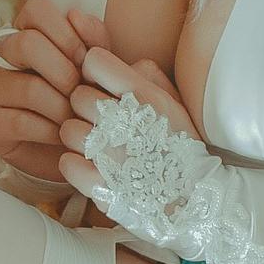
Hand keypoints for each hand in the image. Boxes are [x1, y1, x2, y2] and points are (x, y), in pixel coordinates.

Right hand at [0, 0, 95, 184]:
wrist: (70, 151)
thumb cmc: (83, 102)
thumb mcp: (97, 71)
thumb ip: (96, 43)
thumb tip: (78, 16)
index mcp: (30, 33)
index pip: (36, 9)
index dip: (66, 32)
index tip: (86, 59)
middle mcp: (4, 55)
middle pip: (27, 43)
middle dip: (64, 71)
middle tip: (81, 91)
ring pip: (30, 88)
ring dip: (64, 108)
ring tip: (78, 119)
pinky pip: (23, 122)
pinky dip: (52, 132)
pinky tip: (64, 137)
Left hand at [57, 28, 202, 201]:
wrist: (197, 202)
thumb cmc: (183, 148)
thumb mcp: (176, 104)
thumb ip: (148, 76)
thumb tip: (124, 63)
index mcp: (145, 97)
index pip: (94, 61)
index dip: (95, 72)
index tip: (103, 86)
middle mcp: (125, 122)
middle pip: (77, 96)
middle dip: (87, 107)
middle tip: (104, 123)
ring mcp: (111, 156)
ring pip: (67, 130)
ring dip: (79, 138)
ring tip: (99, 148)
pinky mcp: (100, 186)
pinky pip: (66, 163)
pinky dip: (76, 167)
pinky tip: (94, 169)